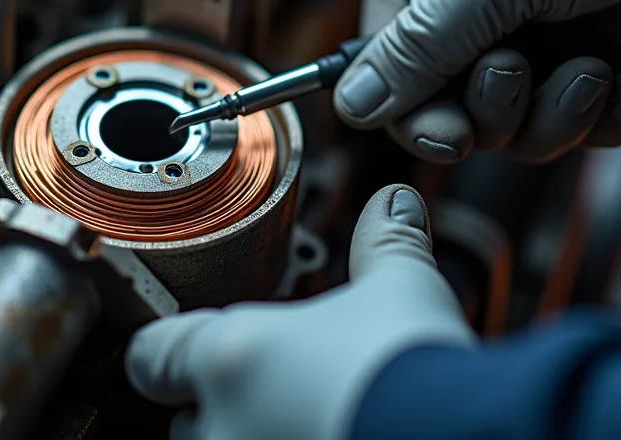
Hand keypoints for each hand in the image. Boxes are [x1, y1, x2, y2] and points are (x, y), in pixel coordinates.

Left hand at [125, 185, 473, 438]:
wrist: (469, 438)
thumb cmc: (420, 372)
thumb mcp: (404, 291)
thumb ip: (386, 244)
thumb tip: (394, 203)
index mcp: (230, 358)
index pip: (151, 356)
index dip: (168, 351)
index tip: (184, 351)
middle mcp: (221, 427)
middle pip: (187, 421)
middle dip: (223, 409)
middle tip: (279, 394)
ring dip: (250, 439)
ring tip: (309, 423)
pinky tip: (334, 438)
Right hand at [334, 0, 620, 163]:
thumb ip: (426, 40)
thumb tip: (356, 99)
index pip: (391, 31)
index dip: (392, 78)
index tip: (407, 111)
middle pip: (447, 93)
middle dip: (477, 109)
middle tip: (508, 86)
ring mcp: (556, 37)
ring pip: (515, 124)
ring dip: (549, 114)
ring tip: (588, 69)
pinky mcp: (612, 68)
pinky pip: (584, 129)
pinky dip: (606, 116)